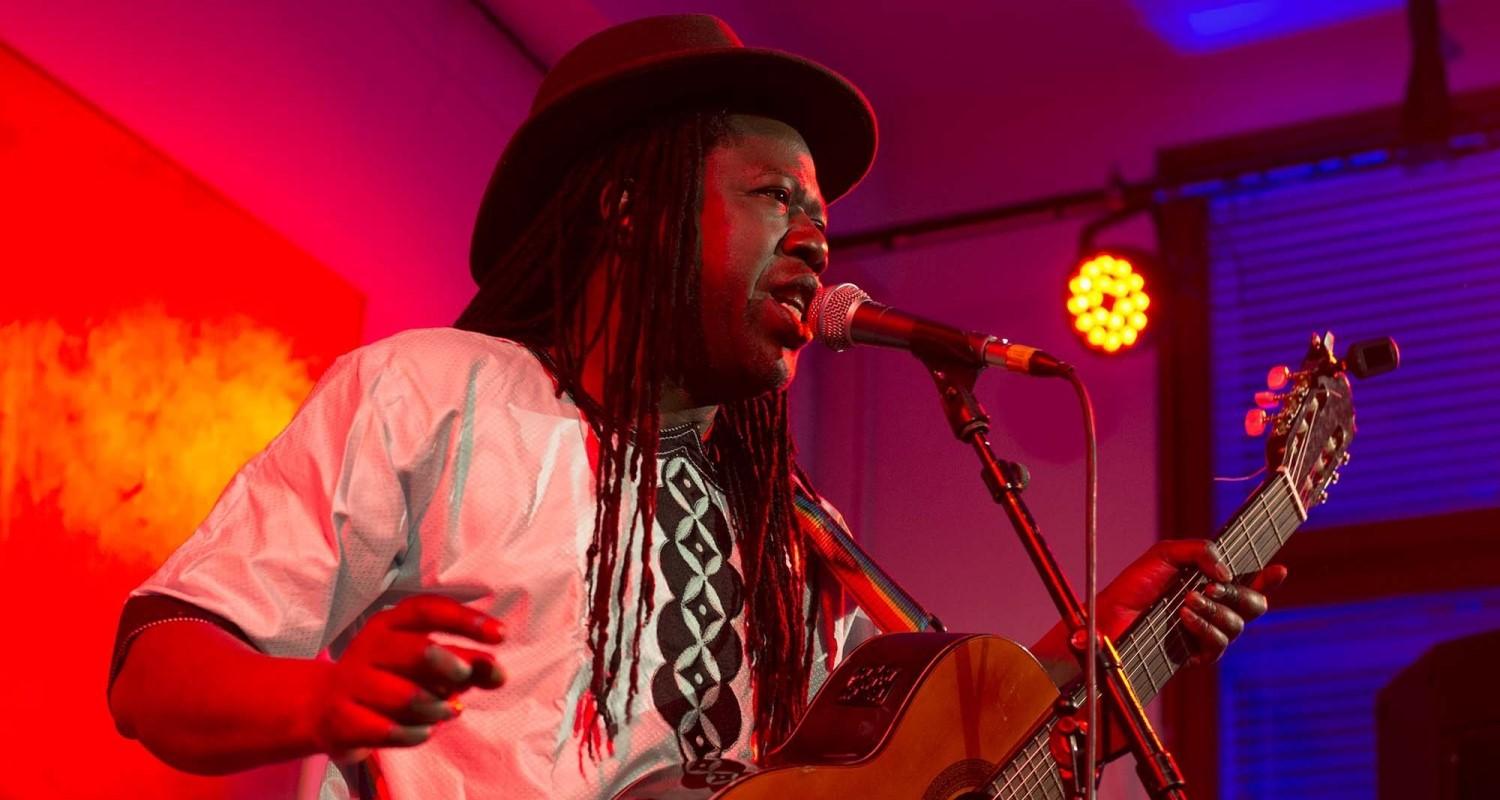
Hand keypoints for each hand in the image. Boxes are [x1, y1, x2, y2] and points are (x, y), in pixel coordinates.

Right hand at [309, 594, 504, 760]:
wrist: (324, 707)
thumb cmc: (390, 679)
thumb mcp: (426, 665)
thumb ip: (466, 665)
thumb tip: (499, 674)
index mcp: (389, 622)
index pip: (430, 610)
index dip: (468, 620)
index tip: (500, 634)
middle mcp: (368, 647)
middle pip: (421, 651)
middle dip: (453, 668)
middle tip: (463, 679)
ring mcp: (352, 683)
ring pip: (411, 698)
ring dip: (440, 709)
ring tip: (448, 710)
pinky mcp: (343, 719)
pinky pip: (394, 731)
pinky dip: (418, 733)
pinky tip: (424, 729)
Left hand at [1097, 539, 1286, 665]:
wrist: (1110, 615)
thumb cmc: (1136, 584)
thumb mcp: (1167, 554)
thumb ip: (1200, 551)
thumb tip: (1227, 573)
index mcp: (1212, 584)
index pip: (1251, 582)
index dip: (1268, 578)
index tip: (1278, 570)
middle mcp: (1216, 609)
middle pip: (1254, 606)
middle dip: (1240, 594)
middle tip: (1213, 587)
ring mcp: (1207, 633)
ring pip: (1237, 625)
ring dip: (1216, 610)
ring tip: (1188, 600)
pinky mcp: (1196, 654)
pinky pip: (1218, 645)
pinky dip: (1204, 627)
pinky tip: (1184, 617)